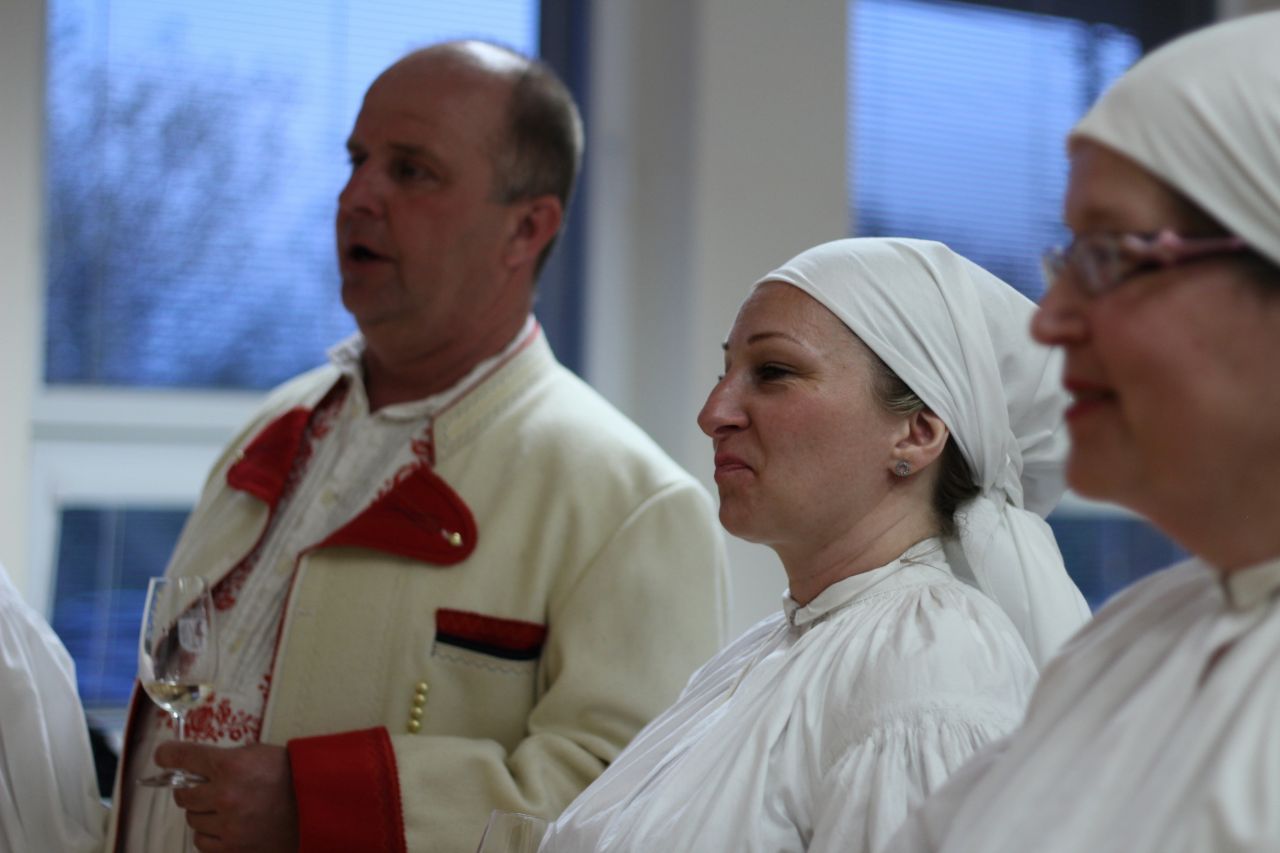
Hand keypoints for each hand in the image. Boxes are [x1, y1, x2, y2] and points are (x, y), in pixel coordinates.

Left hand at [156, 741, 298, 851]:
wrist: (316, 805)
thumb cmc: (290, 775)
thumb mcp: (259, 753)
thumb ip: (226, 759)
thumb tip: (197, 765)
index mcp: (231, 765)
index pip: (184, 757)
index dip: (169, 755)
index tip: (163, 756)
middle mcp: (225, 795)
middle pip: (183, 794)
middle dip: (191, 789)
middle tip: (204, 787)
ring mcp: (228, 825)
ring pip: (192, 819)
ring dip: (203, 812)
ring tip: (225, 808)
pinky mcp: (233, 848)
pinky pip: (202, 842)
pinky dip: (210, 834)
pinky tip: (226, 826)